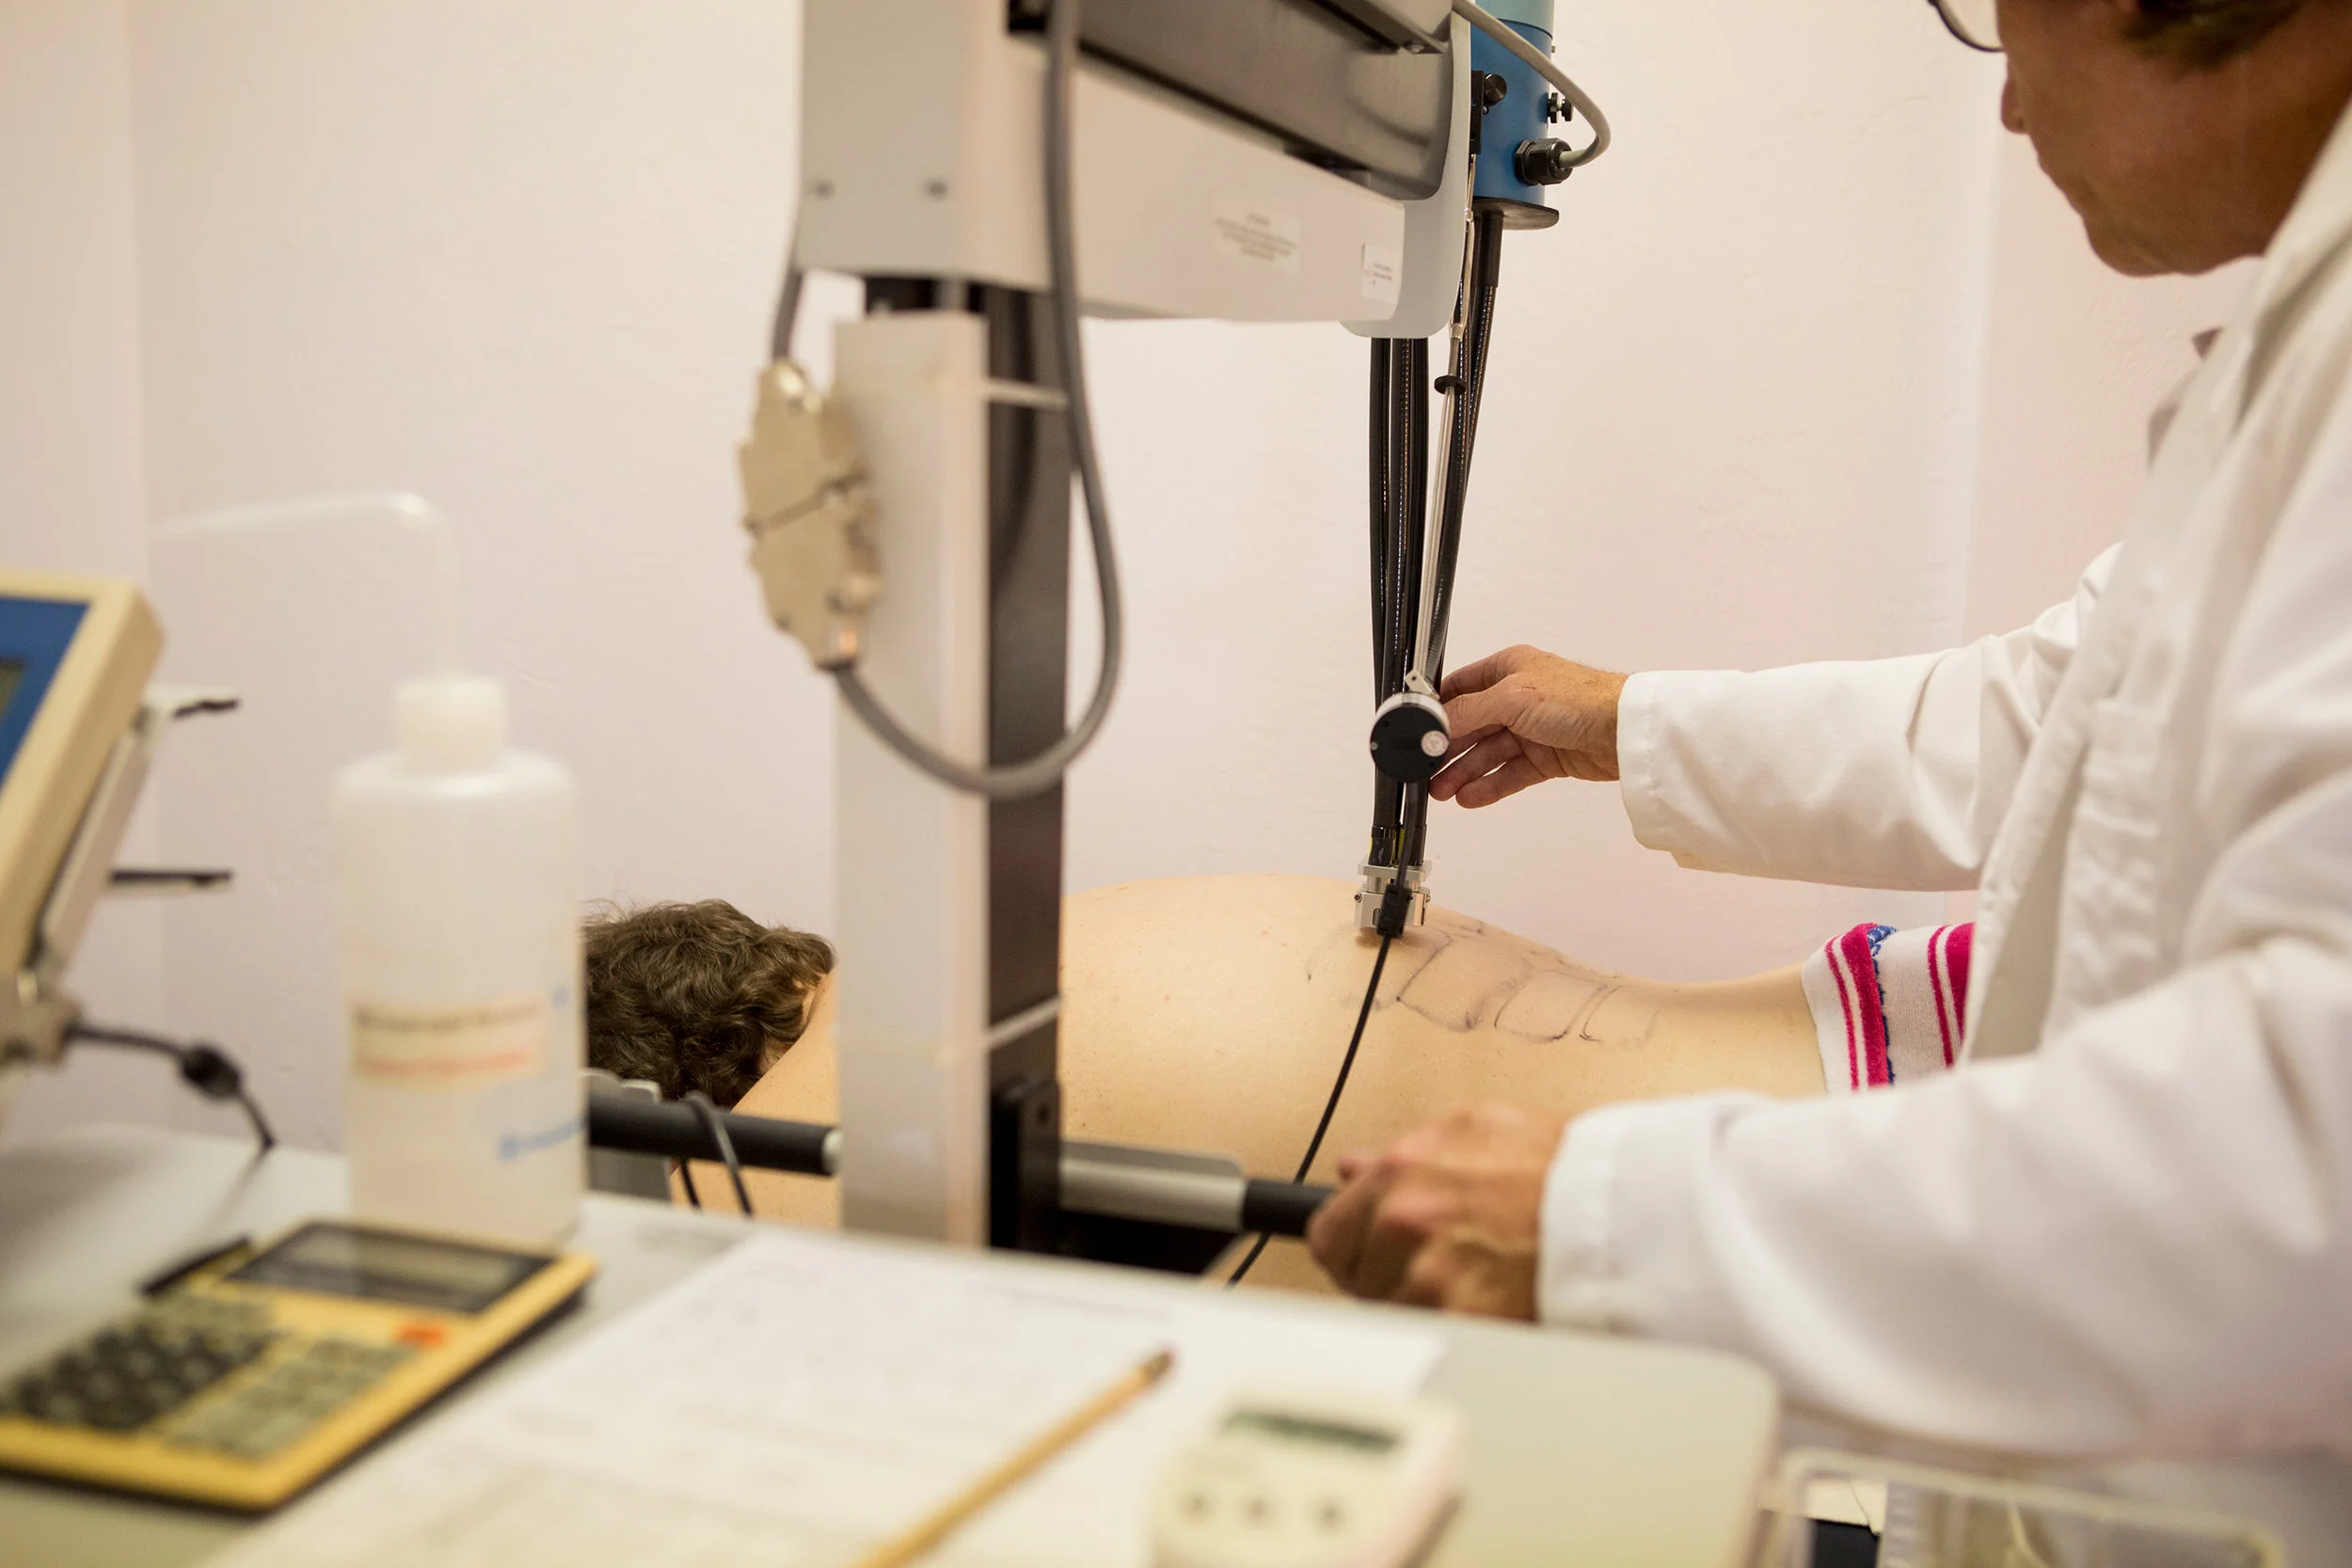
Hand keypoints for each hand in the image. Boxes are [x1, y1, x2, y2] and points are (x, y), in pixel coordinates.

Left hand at [1306, 1102, 1570, 1320]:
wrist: (1619, 1212)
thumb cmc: (1563, 1167)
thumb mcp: (1479, 1129)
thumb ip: (1408, 1152)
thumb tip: (1353, 1168)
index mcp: (1400, 1170)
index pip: (1328, 1231)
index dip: (1354, 1245)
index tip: (1371, 1253)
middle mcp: (1404, 1220)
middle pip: (1356, 1279)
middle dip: (1388, 1276)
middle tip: (1441, 1266)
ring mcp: (1428, 1274)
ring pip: (1394, 1313)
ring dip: (1424, 1306)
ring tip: (1475, 1281)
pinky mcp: (1459, 1319)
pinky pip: (1432, 1337)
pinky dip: (1456, 1329)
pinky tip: (1488, 1304)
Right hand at [1431, 647, 1628, 806]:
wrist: (1625, 731)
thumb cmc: (1578, 699)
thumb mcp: (1512, 697)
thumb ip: (1468, 711)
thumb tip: (1434, 723)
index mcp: (1509, 668)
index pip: (1461, 688)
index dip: (1438, 710)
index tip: (1416, 731)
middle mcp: (1518, 697)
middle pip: (1471, 725)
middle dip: (1447, 749)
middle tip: (1424, 771)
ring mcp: (1532, 729)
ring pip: (1488, 753)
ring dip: (1463, 772)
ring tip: (1441, 792)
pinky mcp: (1546, 758)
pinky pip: (1509, 773)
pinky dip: (1489, 786)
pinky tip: (1469, 797)